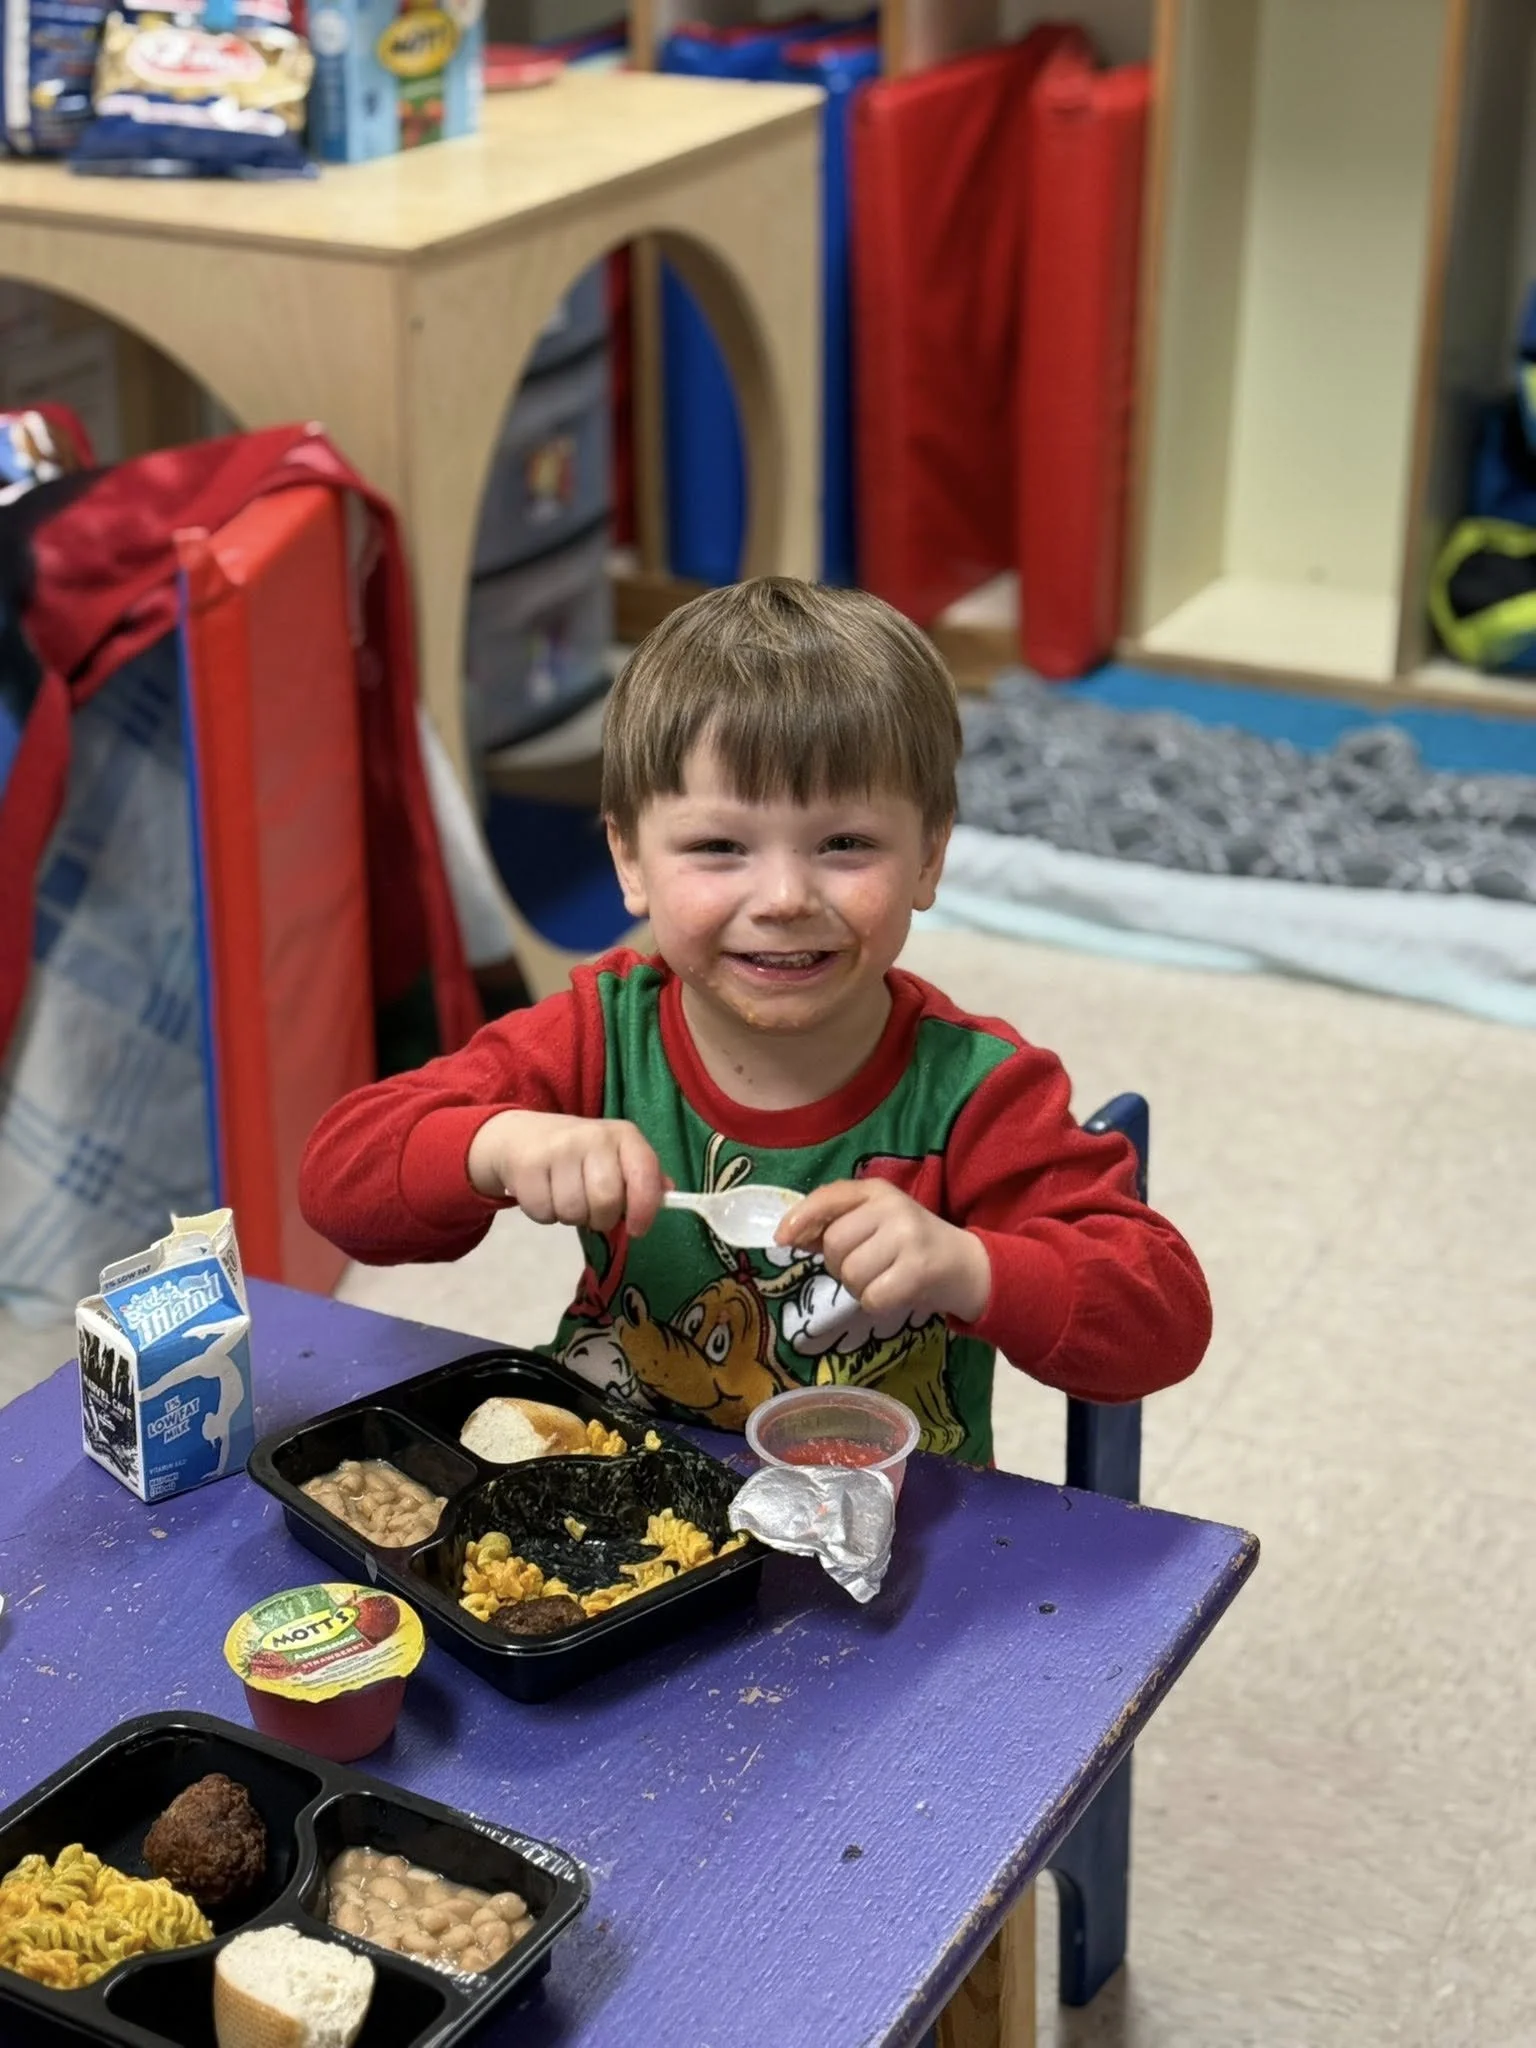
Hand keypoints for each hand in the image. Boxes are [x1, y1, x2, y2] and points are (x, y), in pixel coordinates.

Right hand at [466, 1112, 666, 1234]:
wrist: (521, 1136)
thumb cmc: (579, 1154)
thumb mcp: (616, 1156)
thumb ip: (643, 1177)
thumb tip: (668, 1194)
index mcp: (623, 1135)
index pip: (644, 1174)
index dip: (645, 1209)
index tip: (637, 1229)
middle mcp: (592, 1137)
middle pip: (606, 1201)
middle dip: (602, 1219)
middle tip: (593, 1210)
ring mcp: (557, 1150)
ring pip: (573, 1212)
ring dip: (572, 1217)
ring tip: (567, 1197)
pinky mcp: (527, 1167)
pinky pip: (544, 1213)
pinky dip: (545, 1215)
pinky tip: (546, 1194)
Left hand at [777, 1180, 991, 1325]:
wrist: (966, 1265)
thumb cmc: (910, 1245)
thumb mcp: (875, 1223)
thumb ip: (834, 1224)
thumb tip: (788, 1235)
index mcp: (877, 1191)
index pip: (828, 1197)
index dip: (800, 1218)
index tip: (783, 1240)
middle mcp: (892, 1208)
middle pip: (834, 1244)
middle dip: (838, 1264)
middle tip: (864, 1266)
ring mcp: (907, 1237)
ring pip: (850, 1274)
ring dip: (858, 1287)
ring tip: (881, 1278)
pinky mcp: (917, 1270)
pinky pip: (870, 1297)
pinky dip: (876, 1303)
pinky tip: (893, 1292)